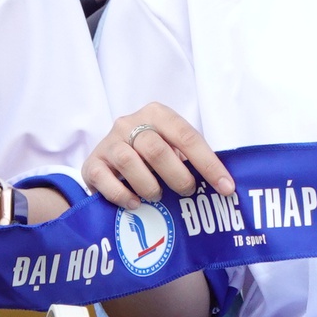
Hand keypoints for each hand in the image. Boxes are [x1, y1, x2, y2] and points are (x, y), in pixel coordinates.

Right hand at [84, 104, 234, 208]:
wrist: (108, 154)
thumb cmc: (148, 151)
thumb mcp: (170, 146)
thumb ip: (188, 157)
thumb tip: (221, 184)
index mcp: (157, 113)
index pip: (187, 137)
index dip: (209, 164)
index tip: (225, 186)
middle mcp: (129, 123)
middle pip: (157, 149)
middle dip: (177, 175)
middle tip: (187, 192)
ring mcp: (108, 142)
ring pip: (130, 162)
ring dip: (149, 185)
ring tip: (157, 197)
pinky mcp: (91, 163)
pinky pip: (105, 180)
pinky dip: (122, 195)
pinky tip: (135, 203)